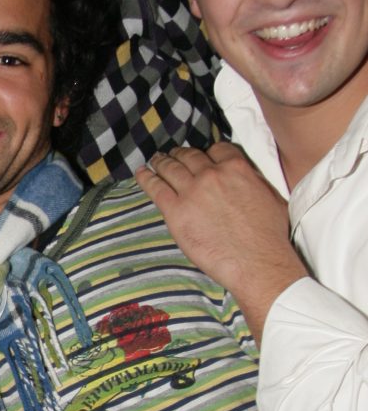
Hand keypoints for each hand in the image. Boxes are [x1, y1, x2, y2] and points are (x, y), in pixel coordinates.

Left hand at [136, 143, 307, 339]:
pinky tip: (141, 173)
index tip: (202, 157)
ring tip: (155, 161)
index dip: (207, 153)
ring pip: (170, 169)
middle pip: (190, 157)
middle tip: (172, 155)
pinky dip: (146, 179)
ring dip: (161, 163)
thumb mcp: (270, 196)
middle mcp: (212, 175)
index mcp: (237, 168)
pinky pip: (155, 188)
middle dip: (180, 155)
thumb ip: (253, 181)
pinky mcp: (175, 211)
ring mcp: (191, 191)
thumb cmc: (269, 235)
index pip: (217, 149)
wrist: (255, 260)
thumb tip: (245, 178)